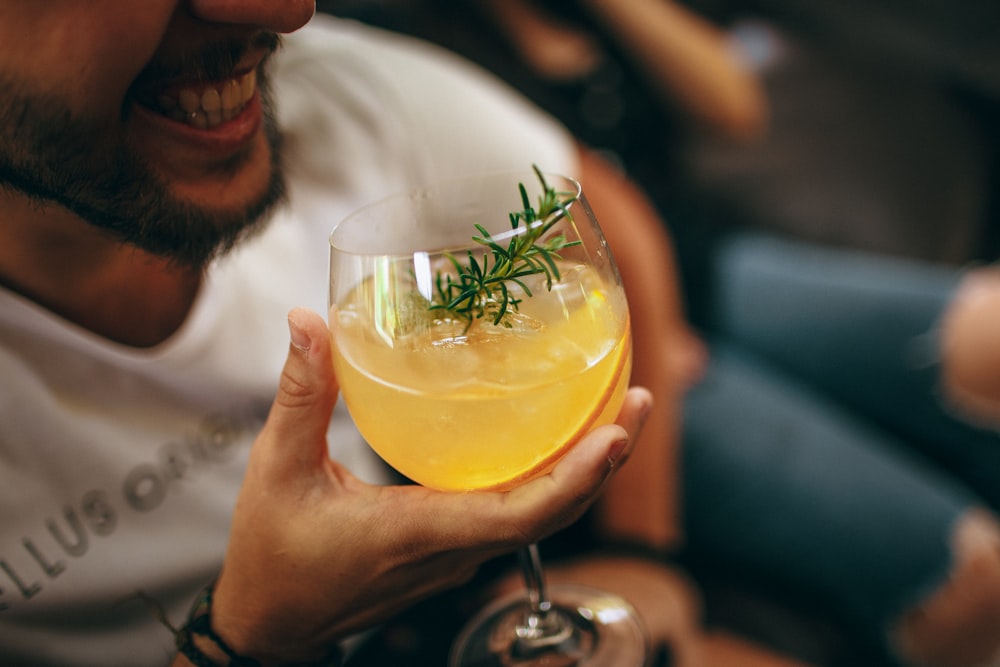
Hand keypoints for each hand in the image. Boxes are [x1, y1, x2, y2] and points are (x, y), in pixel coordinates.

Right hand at [210, 307, 652, 664]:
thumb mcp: (278, 469)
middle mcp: (453, 549)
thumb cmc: (272, 555)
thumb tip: (310, 322)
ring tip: (618, 412)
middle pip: (553, 514)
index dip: (575, 479)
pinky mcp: (453, 552)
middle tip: (638, 400)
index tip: (615, 435)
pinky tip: (561, 440)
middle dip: (604, 461)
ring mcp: (458, 556)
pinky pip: (520, 518)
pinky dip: (555, 481)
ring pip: (543, 518)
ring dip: (587, 470)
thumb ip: (300, 393)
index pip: (519, 515)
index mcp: (419, 531)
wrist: (271, 622)